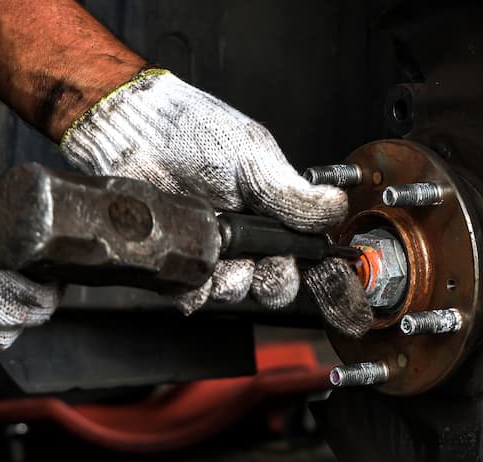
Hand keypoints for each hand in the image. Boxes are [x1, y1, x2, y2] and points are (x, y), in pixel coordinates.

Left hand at [61, 68, 372, 336]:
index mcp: (278, 212)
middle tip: (260, 260)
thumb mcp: (253, 157)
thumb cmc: (193, 132)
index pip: (316, 258)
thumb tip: (335, 207)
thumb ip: (294, 193)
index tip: (349, 309)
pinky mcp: (180, 262)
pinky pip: (194, 296)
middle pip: (277, 285)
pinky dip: (193, 290)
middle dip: (272, 280)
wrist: (133, 132)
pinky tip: (190, 268)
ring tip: (217, 251)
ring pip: (237, 293)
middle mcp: (249, 236)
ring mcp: (214, 252)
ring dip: (230, 281)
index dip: (336, 286)